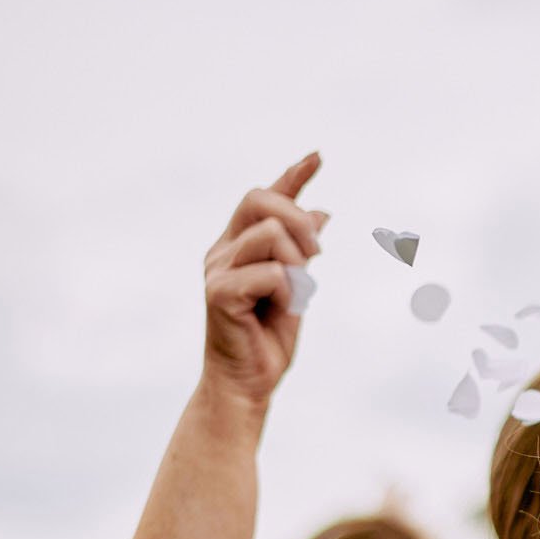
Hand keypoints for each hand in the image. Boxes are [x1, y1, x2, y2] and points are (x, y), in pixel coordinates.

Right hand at [202, 152, 327, 407]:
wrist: (248, 382)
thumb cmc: (267, 338)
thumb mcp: (296, 287)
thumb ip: (302, 251)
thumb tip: (322, 211)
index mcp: (239, 245)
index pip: (264, 199)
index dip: (292, 176)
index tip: (319, 156)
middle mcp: (223, 250)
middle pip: (261, 202)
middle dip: (300, 221)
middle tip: (318, 254)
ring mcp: (217, 269)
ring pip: (272, 236)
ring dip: (297, 265)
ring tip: (294, 295)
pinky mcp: (219, 292)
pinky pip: (272, 273)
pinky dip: (290, 292)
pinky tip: (284, 311)